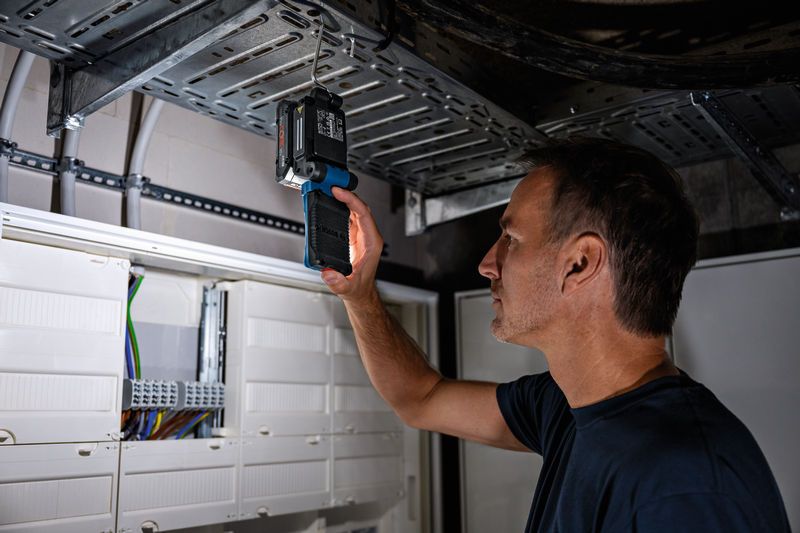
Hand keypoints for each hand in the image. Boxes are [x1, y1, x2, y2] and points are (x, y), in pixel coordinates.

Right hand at [321, 187, 383, 302]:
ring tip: (329, 190)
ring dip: (343, 199)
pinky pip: (350, 216)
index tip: (339, 192)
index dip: (351, 200)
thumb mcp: (347, 288)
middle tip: (330, 185)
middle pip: (360, 207)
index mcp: (372, 243)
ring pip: (355, 210)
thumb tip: (328, 273)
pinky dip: (341, 207)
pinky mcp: (354, 236)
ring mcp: (362, 235)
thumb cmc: (358, 288)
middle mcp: (369, 236)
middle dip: (346, 194)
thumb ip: (338, 282)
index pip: (364, 214)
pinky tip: (331, 202)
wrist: (360, 292)